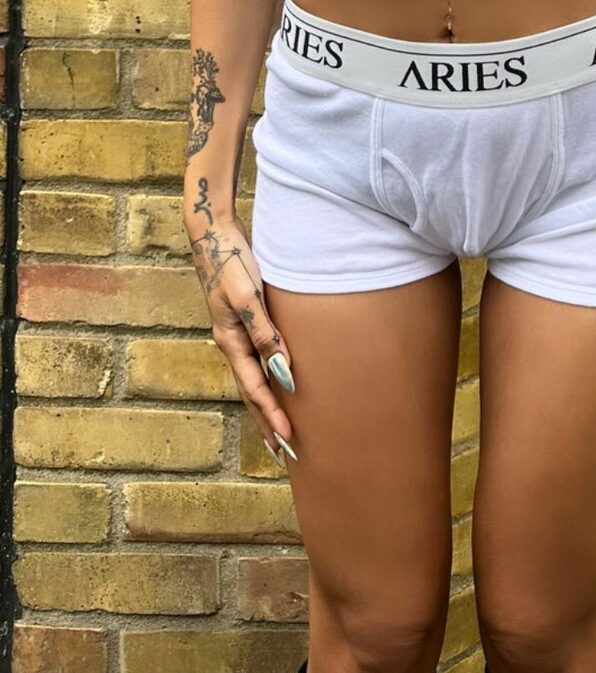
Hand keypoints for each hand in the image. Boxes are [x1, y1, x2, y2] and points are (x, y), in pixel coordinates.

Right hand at [187, 211, 296, 461]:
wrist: (214, 232)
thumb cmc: (231, 260)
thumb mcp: (247, 295)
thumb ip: (264, 332)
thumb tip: (283, 372)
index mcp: (230, 341)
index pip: (255, 388)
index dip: (272, 414)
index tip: (290, 440)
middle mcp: (231, 343)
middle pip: (250, 393)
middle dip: (267, 424)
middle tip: (286, 455)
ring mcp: (235, 334)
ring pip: (252, 380)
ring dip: (266, 408)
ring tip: (279, 433)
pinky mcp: (243, 321)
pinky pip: (255, 362)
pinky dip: (265, 382)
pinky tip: (276, 384)